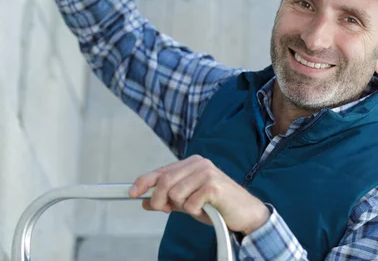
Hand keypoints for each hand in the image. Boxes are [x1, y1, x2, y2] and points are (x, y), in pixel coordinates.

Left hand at [129, 155, 269, 234]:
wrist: (246, 213)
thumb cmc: (218, 206)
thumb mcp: (189, 201)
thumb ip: (169, 200)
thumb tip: (145, 201)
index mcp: (191, 163)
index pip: (161, 171)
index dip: (143, 182)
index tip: (131, 193)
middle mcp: (198, 164)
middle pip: (164, 182)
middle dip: (159, 200)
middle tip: (166, 210)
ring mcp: (206, 172)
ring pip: (175, 194)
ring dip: (183, 207)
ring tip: (198, 208)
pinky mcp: (213, 186)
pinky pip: (189, 204)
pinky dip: (195, 212)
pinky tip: (207, 209)